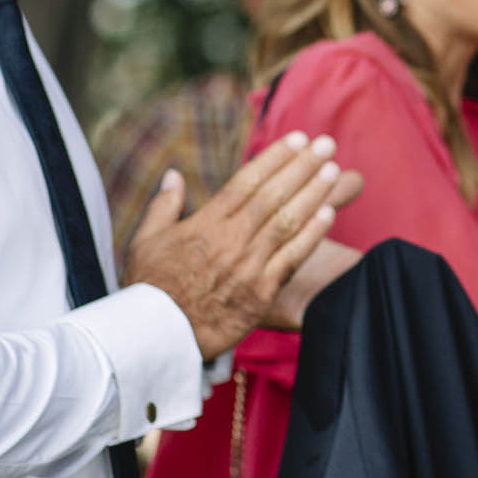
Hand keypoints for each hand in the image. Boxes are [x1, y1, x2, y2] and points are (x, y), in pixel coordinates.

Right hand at [125, 133, 362, 359]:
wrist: (155, 337)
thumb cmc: (149, 288)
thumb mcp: (144, 241)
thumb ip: (163, 205)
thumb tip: (174, 174)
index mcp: (204, 224)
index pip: (246, 182)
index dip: (274, 158)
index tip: (297, 140)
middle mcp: (230, 240)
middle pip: (273, 195)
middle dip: (302, 167)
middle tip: (326, 144)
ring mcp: (248, 266)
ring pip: (287, 222)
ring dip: (313, 193)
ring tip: (333, 170)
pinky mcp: (261, 292)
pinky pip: (292, 257)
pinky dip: (312, 234)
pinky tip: (329, 212)